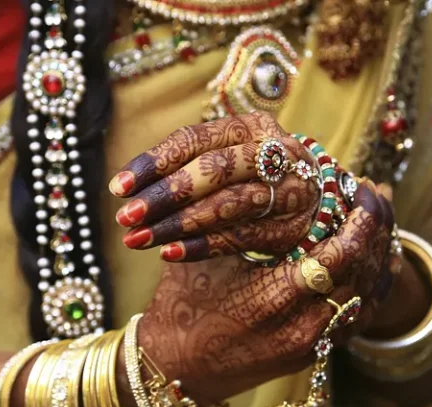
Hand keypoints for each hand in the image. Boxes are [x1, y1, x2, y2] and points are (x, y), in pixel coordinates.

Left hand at [107, 111, 320, 261]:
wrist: (312, 199)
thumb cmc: (252, 176)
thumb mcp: (226, 158)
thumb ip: (186, 167)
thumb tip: (129, 192)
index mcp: (251, 127)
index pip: (196, 140)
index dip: (154, 162)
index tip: (119, 188)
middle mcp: (275, 153)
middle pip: (216, 170)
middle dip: (166, 194)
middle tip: (127, 216)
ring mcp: (288, 191)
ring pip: (229, 205)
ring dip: (179, 224)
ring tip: (141, 239)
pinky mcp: (289, 228)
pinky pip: (242, 238)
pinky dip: (204, 246)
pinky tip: (172, 253)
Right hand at [135, 189, 393, 405]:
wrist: (176, 370)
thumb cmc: (183, 307)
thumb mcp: (204, 256)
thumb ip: (241, 220)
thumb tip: (274, 175)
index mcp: (276, 298)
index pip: (343, 253)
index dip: (359, 217)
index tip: (359, 186)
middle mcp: (304, 327)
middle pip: (365, 272)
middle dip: (376, 229)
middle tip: (374, 195)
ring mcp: (313, 345)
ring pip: (369, 296)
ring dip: (379, 255)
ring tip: (381, 220)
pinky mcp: (314, 355)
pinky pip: (358, 317)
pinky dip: (371, 287)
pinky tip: (375, 261)